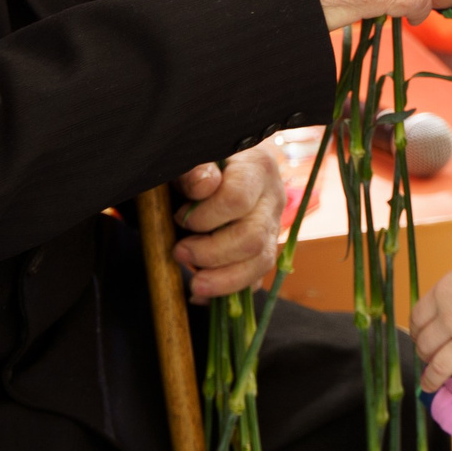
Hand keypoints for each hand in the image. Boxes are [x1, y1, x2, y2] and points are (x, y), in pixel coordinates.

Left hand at [173, 144, 284, 300]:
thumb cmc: (201, 159)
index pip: (238, 199)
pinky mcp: (264, 249)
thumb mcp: (191, 156)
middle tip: (179, 252)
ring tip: (194, 284)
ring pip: (260, 263)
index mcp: (258, 166)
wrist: (216, 164)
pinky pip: (256, 279)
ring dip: (223, 280)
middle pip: (252, 237)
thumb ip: (193, 167)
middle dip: (211, 253)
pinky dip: (228, 292)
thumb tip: (204, 184)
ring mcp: (272, 226)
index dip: (205, 215)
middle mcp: (272, 197)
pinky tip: (202, 293)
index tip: (179, 217)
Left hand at [411, 262, 451, 394]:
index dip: (415, 330)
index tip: (418, 336)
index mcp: (442, 294)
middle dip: (424, 354)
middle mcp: (449, 319)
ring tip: (429, 385)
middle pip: (425, 344)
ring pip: (440, 367)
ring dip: (432, 378)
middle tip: (428, 358)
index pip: (417, 318)